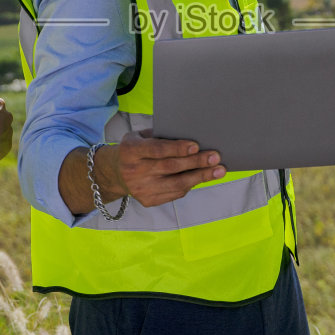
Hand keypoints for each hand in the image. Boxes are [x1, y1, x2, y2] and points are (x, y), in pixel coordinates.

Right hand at [101, 129, 225, 207]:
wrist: (115, 173)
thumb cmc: (135, 149)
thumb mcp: (139, 136)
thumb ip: (160, 135)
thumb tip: (191, 133)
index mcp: (131, 151)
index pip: (157, 150)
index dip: (177, 148)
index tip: (196, 146)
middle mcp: (134, 171)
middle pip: (170, 167)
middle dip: (196, 162)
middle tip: (215, 157)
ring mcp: (141, 189)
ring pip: (176, 184)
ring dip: (200, 177)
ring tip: (218, 170)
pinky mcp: (148, 201)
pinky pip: (174, 193)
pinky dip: (191, 185)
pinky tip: (203, 177)